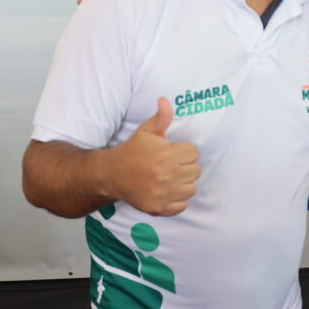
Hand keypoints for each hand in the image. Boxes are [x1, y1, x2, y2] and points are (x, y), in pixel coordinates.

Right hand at [105, 97, 199, 215]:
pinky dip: (177, 200)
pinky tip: (166, 191)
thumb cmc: (132, 151)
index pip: (194, 153)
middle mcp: (165, 175)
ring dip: (184, 183)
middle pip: (196, 171)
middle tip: (171, 165)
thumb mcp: (146, 131)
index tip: (173, 152)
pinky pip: (182, 205)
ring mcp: (162, 194)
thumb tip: (165, 100)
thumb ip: (161, 117)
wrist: (111, 175)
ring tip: (170, 178)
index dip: (184, 151)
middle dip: (186, 167)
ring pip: (192, 189)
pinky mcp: (158, 208)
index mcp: (165, 155)